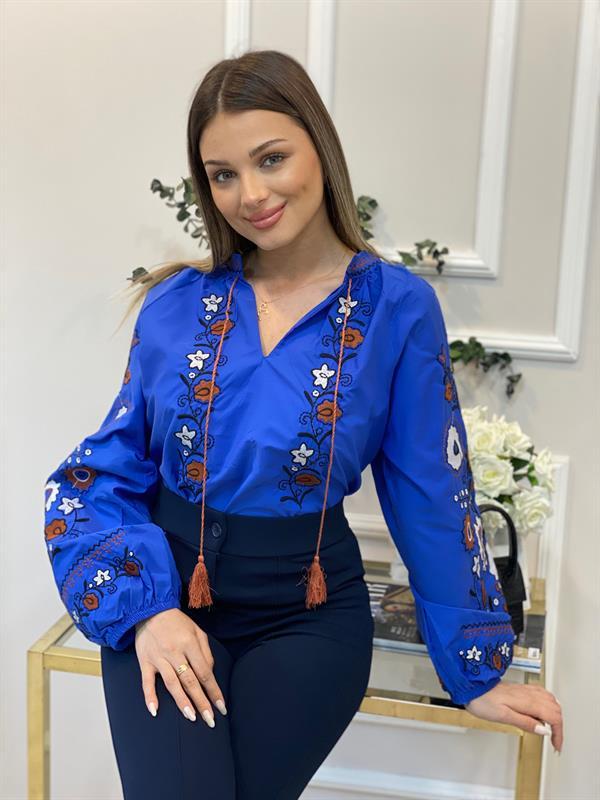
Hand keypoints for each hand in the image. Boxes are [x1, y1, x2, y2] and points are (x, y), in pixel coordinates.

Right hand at [134, 608, 227, 726]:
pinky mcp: (145, 662)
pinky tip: (155, 710)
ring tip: (191, 717)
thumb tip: (210, 673)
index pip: (205, 673)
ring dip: (182, 702)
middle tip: (210, 720)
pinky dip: (150, 696)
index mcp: (190, 644)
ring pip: (172, 684)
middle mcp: (175, 653)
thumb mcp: (197, 631)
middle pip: (191, 681)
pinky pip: (147, 682)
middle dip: (202, 702)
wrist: (150, 610)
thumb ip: (205, 652)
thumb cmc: (177, 622)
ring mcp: (159, 658)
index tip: (221, 707)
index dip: (214, 691)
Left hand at [465, 681, 562, 753]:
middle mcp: (529, 693)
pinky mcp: (522, 689)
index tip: (556, 745)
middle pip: (556, 709)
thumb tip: (544, 730)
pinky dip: (550, 705)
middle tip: (555, 741)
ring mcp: (526, 690)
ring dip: (556, 716)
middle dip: (559, 727)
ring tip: (552, 730)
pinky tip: (543, 712)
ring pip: (552, 700)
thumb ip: (525, 723)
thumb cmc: (483, 701)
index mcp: (527, 701)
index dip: (558, 733)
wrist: (472, 687)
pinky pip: (543, 694)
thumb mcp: (503, 716)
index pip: (554, 717)